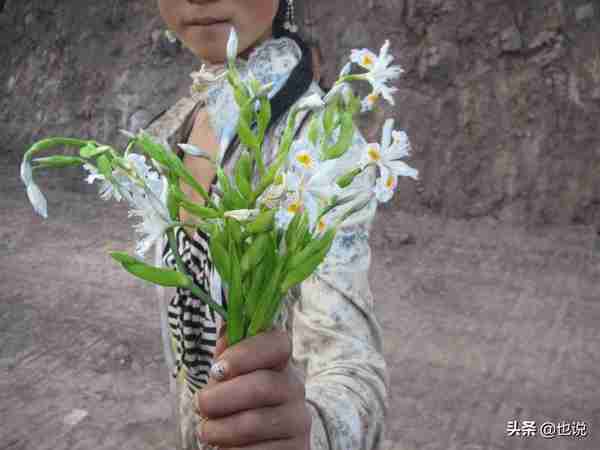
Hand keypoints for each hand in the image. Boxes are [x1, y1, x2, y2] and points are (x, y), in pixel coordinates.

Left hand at [195, 323, 311, 448]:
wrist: (265, 442)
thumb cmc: (239, 402)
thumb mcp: (232, 375)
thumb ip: (228, 351)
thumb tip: (225, 323)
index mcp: (280, 362)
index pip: (277, 343)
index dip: (247, 352)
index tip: (217, 368)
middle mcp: (295, 388)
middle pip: (262, 385)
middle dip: (221, 397)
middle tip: (200, 405)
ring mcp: (297, 421)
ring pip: (254, 423)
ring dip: (220, 429)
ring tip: (206, 431)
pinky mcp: (295, 449)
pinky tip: (225, 448)